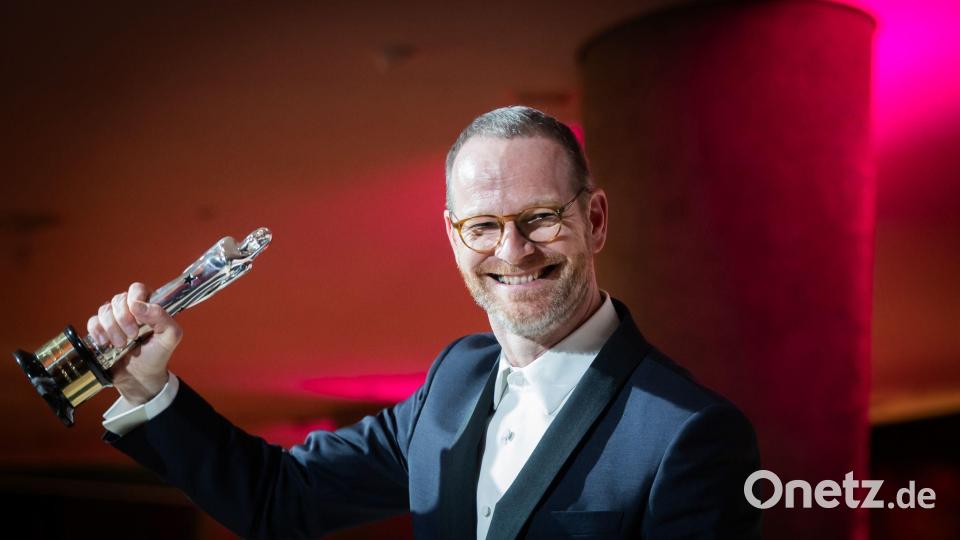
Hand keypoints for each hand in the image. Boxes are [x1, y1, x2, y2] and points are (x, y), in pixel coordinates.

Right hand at [87, 282, 182, 404]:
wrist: (141, 378)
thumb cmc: (158, 355)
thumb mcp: (170, 337)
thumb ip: (162, 317)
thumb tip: (138, 305)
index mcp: (149, 306)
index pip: (137, 289)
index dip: (135, 300)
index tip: (139, 318)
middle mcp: (130, 309)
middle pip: (118, 299)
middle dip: (124, 319)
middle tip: (132, 336)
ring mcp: (114, 319)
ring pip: (104, 310)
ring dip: (112, 329)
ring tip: (122, 345)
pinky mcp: (101, 330)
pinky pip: (92, 321)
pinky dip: (98, 332)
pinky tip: (106, 344)